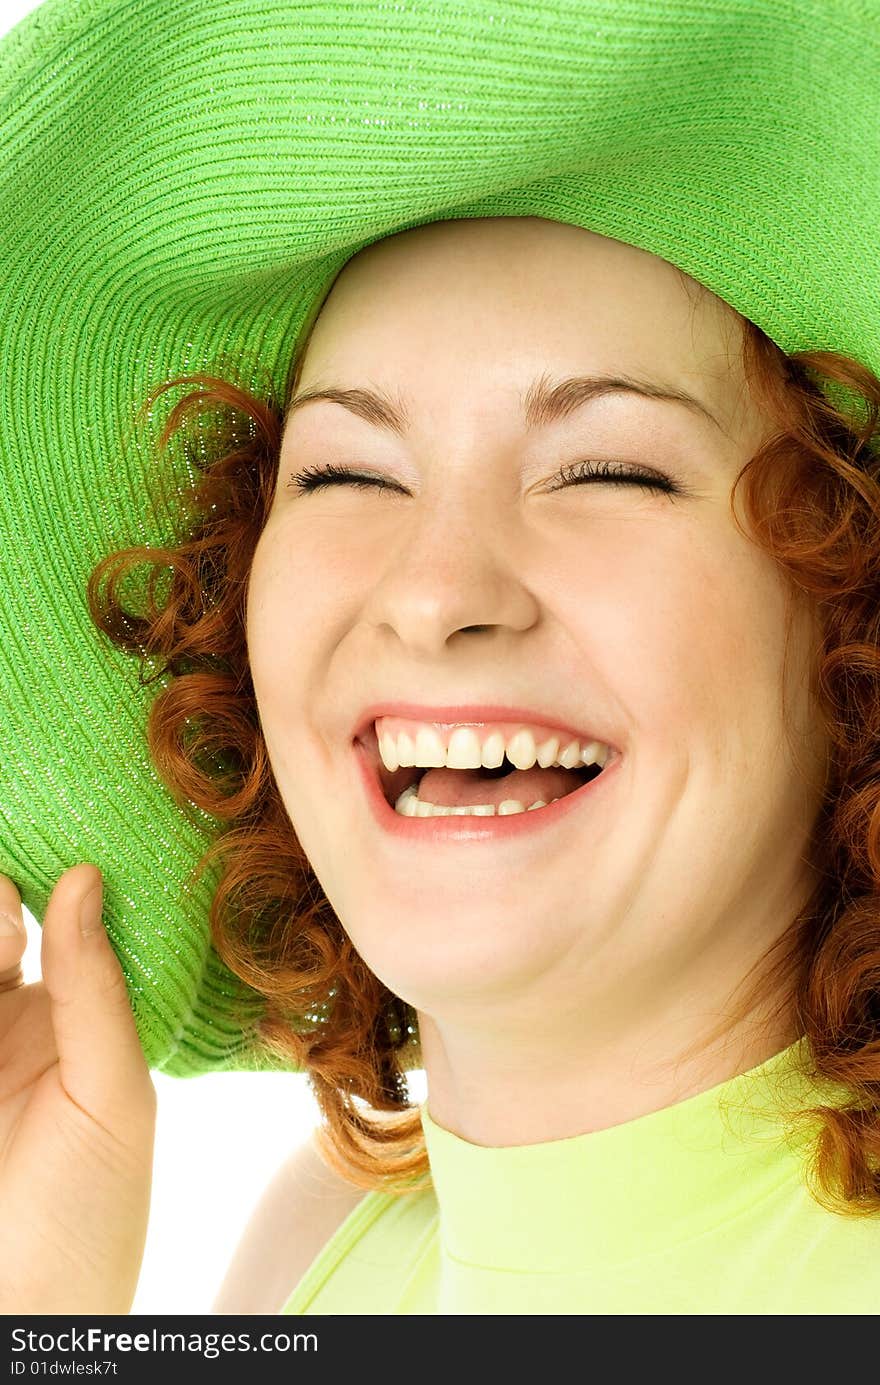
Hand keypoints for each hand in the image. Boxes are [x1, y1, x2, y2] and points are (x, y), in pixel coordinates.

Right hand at [0, 863, 155, 1312]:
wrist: (23, 1319)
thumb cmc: (87, 1219)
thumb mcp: (112, 1096)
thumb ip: (93, 987)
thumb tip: (85, 878)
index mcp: (74, 1023)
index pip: (63, 924)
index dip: (56, 868)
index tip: (58, 807)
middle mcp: (11, 1021)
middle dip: (2, 880)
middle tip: (15, 824)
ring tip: (0, 889)